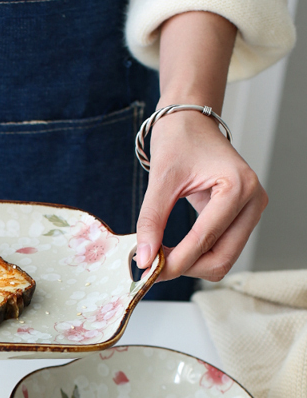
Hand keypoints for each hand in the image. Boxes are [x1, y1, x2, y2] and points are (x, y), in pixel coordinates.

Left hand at [134, 110, 267, 281]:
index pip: (206, 240)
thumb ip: (151, 221)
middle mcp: (252, 201)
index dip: (175, 263)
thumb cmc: (179, 142)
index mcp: (238, 187)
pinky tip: (173, 249)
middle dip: (185, 268)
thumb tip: (144, 259)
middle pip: (221, 259)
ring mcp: (250, 211)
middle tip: (153, 267)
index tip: (148, 272)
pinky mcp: (241, 219)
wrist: (191, 124)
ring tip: (161, 255)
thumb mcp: (160, 181)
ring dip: (191, 265)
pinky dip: (196, 257)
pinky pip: (220, 251)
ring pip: (222, 260)